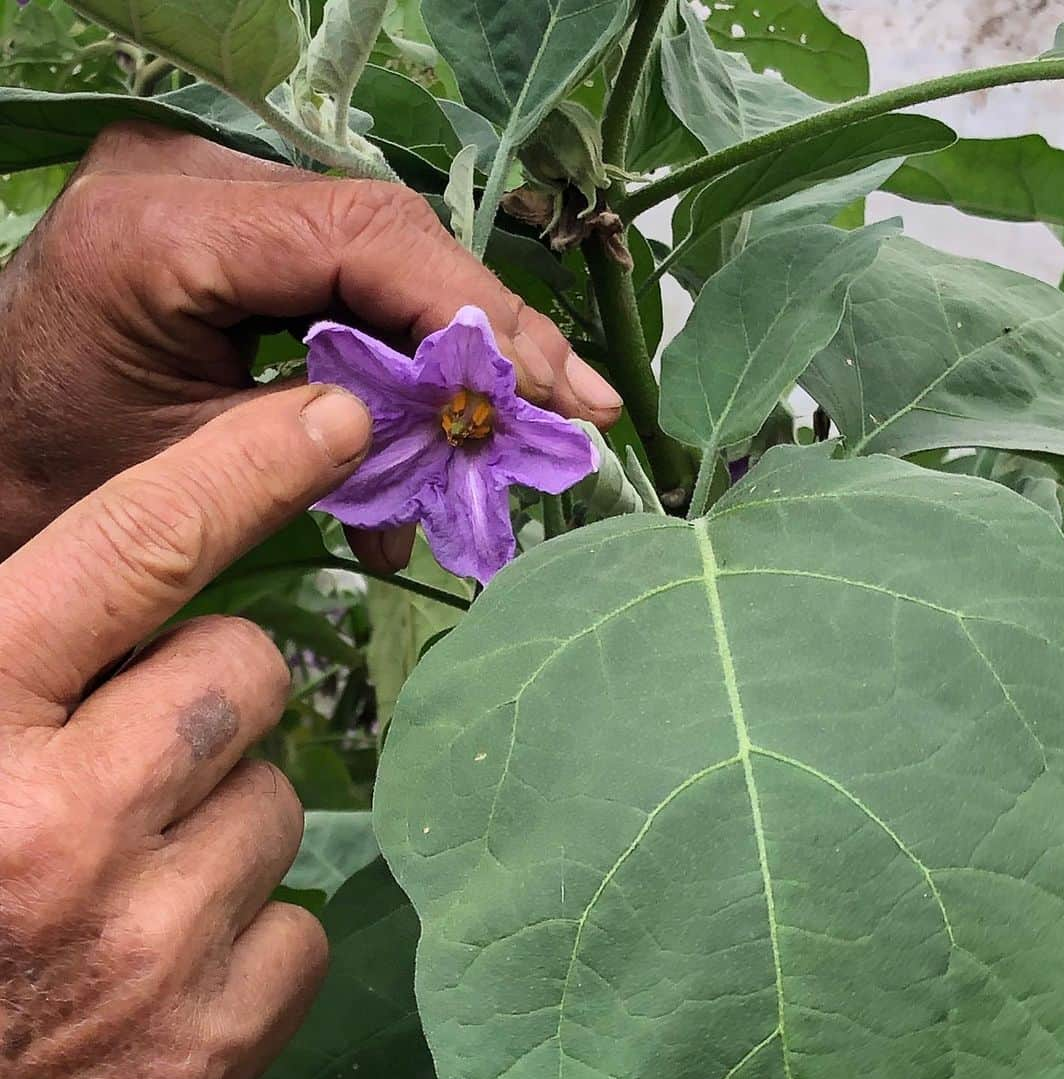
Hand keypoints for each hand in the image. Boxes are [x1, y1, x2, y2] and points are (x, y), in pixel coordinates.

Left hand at [0, 122, 621, 566]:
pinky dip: (397, 357)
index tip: (552, 395)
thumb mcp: (186, 473)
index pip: (364, 238)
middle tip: (571, 412)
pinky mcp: (231, 230)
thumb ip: (316, 443)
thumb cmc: (50, 475)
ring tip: (515, 433)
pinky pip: (344, 279)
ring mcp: (213, 195)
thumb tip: (446, 440)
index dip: (475, 315)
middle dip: (487, 333)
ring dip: (451, 352)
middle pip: (387, 236)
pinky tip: (430, 431)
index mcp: (161, 228)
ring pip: (380, 257)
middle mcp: (191, 179)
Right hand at [0, 382, 370, 1078]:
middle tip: (129, 756)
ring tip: (122, 885)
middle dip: (204, 692)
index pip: (135, 547)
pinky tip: (163, 971)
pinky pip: (300, 924)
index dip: (245, 465)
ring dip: (219, 819)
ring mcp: (151, 943)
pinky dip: (247, 933)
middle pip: (245, 670)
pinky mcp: (211, 1046)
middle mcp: (62, 819)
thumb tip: (95, 582)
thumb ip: (8, 647)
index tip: (332, 417)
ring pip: (279, 799)